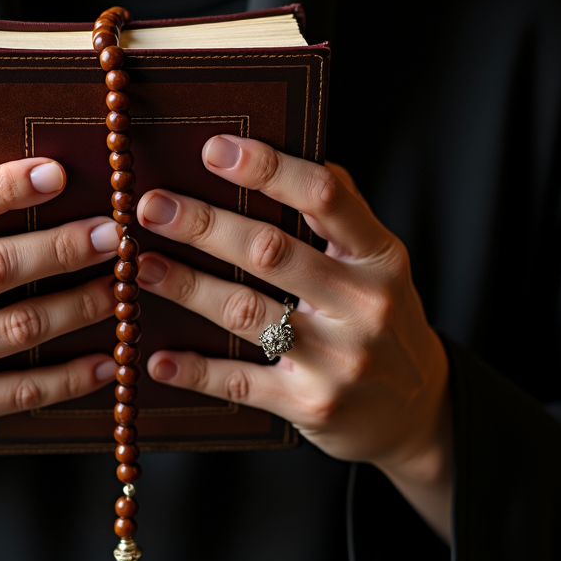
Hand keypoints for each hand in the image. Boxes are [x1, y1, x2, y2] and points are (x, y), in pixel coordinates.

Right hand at [0, 158, 118, 544]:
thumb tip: (42, 187)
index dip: (6, 184)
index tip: (58, 172)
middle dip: (64, 246)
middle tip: (112, 234)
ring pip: (20, 326)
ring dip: (82, 304)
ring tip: (121, 287)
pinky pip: (25, 389)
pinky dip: (75, 375)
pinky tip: (109, 358)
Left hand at [134, 136, 452, 539]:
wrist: (418, 411)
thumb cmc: (383, 320)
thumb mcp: (380, 263)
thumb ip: (339, 216)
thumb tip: (282, 153)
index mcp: (379, 256)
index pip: (325, 197)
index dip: (268, 168)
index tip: (213, 149)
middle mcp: (364, 304)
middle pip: (270, 252)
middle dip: (204, 225)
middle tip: (150, 206)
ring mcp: (338, 359)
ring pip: (246, 312)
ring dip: (187, 286)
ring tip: (142, 266)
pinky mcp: (310, 404)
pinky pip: (240, 382)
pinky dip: (194, 371)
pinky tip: (157, 358)